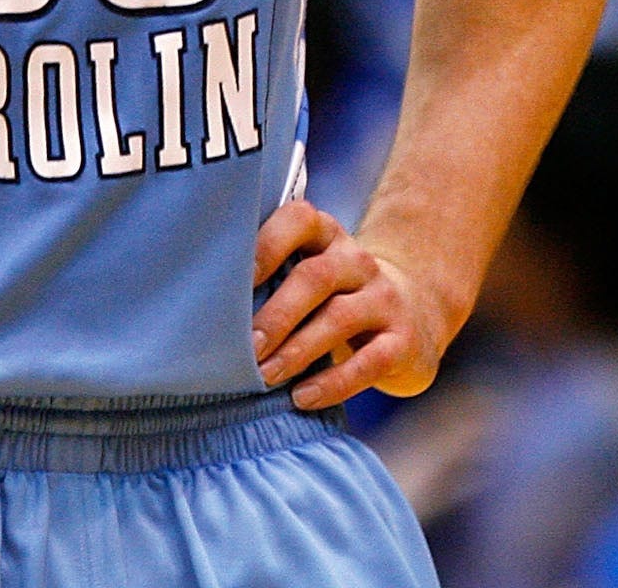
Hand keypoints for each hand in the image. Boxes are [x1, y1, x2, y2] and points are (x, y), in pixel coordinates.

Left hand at [250, 200, 455, 410]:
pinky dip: (333, 383)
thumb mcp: (309, 276)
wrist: (412, 313)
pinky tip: (303, 397)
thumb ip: (270, 279)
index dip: (266, 244)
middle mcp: (357, 261)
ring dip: (297, 350)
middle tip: (246, 347)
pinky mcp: (402, 340)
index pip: (299, 219)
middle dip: (276, 313)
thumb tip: (204, 309)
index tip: (235, 280)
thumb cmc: (334, 298)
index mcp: (326, 236)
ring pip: (339, 318)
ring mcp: (384, 299)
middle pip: (315, 277)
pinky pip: (369, 361)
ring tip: (266, 376)